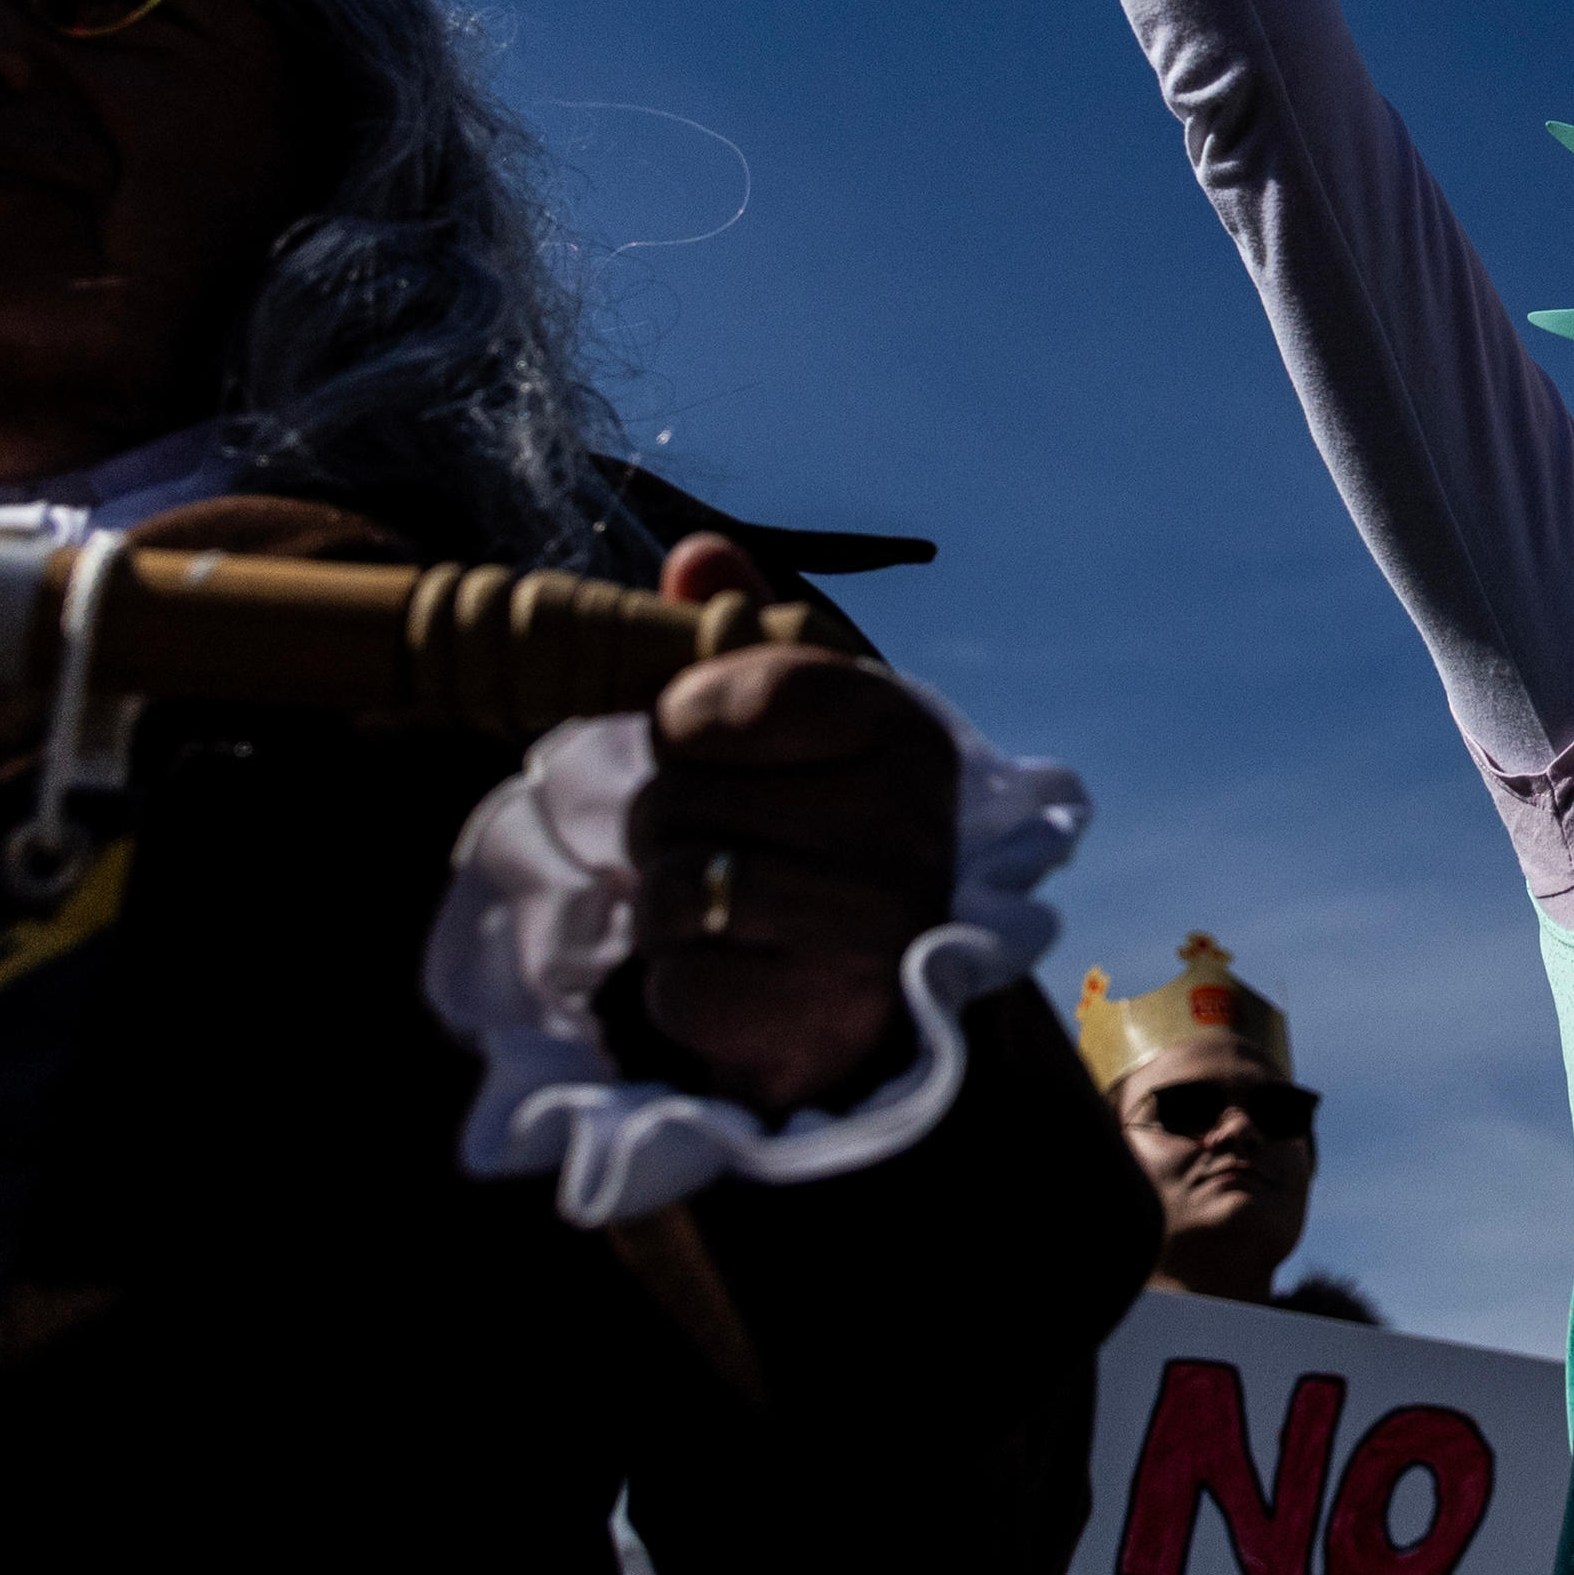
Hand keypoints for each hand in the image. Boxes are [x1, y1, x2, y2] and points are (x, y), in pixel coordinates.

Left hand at [628, 536, 959, 1115]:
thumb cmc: (819, 835)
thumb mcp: (796, 722)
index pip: (733, 695)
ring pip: (672, 891)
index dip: (687, 723)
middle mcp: (906, 826)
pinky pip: (679, 987)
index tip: (707, 749)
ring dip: (668, 910)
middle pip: (677, 798)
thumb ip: (743, 634)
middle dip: (668, 825)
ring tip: (727, 912)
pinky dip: (681, 990)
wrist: (873, 996)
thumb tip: (696, 554)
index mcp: (903, 733)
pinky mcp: (824, 1020)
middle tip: (723, 846)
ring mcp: (873, 929)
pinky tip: (736, 976)